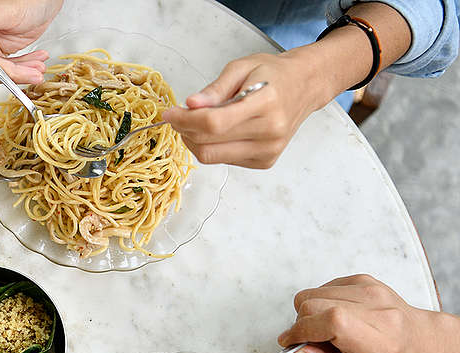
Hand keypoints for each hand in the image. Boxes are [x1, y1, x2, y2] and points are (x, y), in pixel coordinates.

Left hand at [162, 50, 324, 168]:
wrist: (304, 86)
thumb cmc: (272, 74)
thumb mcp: (241, 67)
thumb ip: (215, 88)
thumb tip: (190, 104)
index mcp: (266, 102)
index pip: (213, 123)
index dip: (184, 120)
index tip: (170, 113)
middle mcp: (270, 131)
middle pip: (209, 143)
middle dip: (185, 130)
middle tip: (178, 116)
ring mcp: (269, 150)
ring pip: (212, 156)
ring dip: (194, 141)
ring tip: (195, 123)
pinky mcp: (265, 161)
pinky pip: (225, 160)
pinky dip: (213, 147)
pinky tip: (218, 132)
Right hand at [276, 275, 428, 352]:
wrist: (417, 342)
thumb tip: (296, 351)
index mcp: (377, 342)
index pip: (330, 322)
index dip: (302, 331)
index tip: (290, 342)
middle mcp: (376, 310)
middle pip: (312, 304)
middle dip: (301, 325)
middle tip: (314, 342)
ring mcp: (370, 290)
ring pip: (311, 294)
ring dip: (309, 314)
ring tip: (327, 330)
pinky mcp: (362, 280)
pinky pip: (322, 288)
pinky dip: (320, 304)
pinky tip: (336, 317)